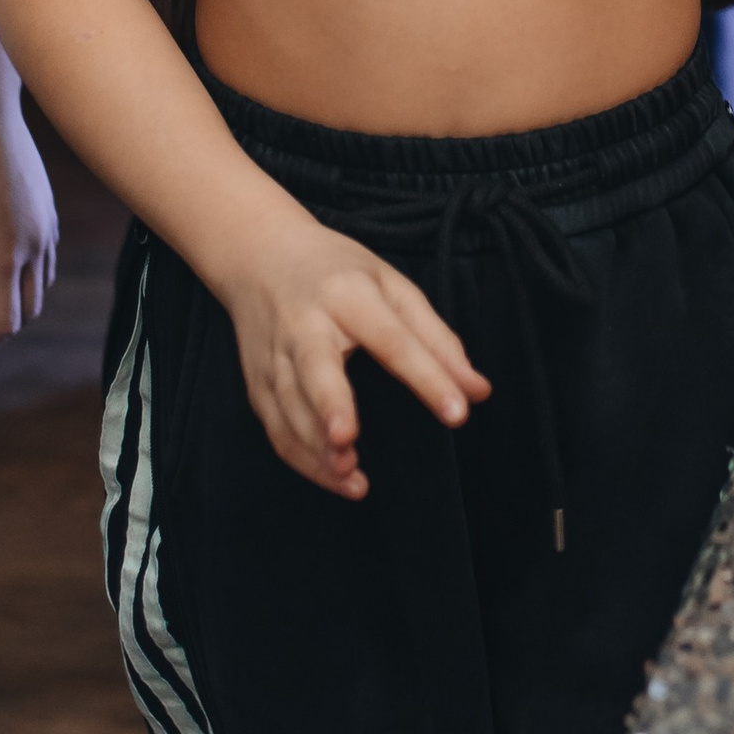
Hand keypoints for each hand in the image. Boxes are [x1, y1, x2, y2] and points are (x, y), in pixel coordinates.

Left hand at [0, 100, 60, 352]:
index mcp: (3, 260)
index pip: (3, 324)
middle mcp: (34, 249)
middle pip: (25, 312)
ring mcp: (46, 228)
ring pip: (39, 286)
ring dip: (13, 302)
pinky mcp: (47, 209)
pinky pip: (45, 258)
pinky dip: (27, 275)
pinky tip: (2, 261)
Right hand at [219, 212, 488, 501]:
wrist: (258, 254)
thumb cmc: (336, 271)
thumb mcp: (392, 286)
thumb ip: (436, 339)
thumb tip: (478, 391)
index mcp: (347, 293)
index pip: (392, 339)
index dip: (427, 377)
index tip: (458, 412)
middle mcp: (303, 323)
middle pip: (314, 367)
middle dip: (329, 404)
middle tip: (348, 440)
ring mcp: (272, 355)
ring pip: (289, 408)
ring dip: (316, 449)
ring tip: (353, 478)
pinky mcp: (255, 382)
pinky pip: (276, 428)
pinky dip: (302, 459)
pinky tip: (335, 476)